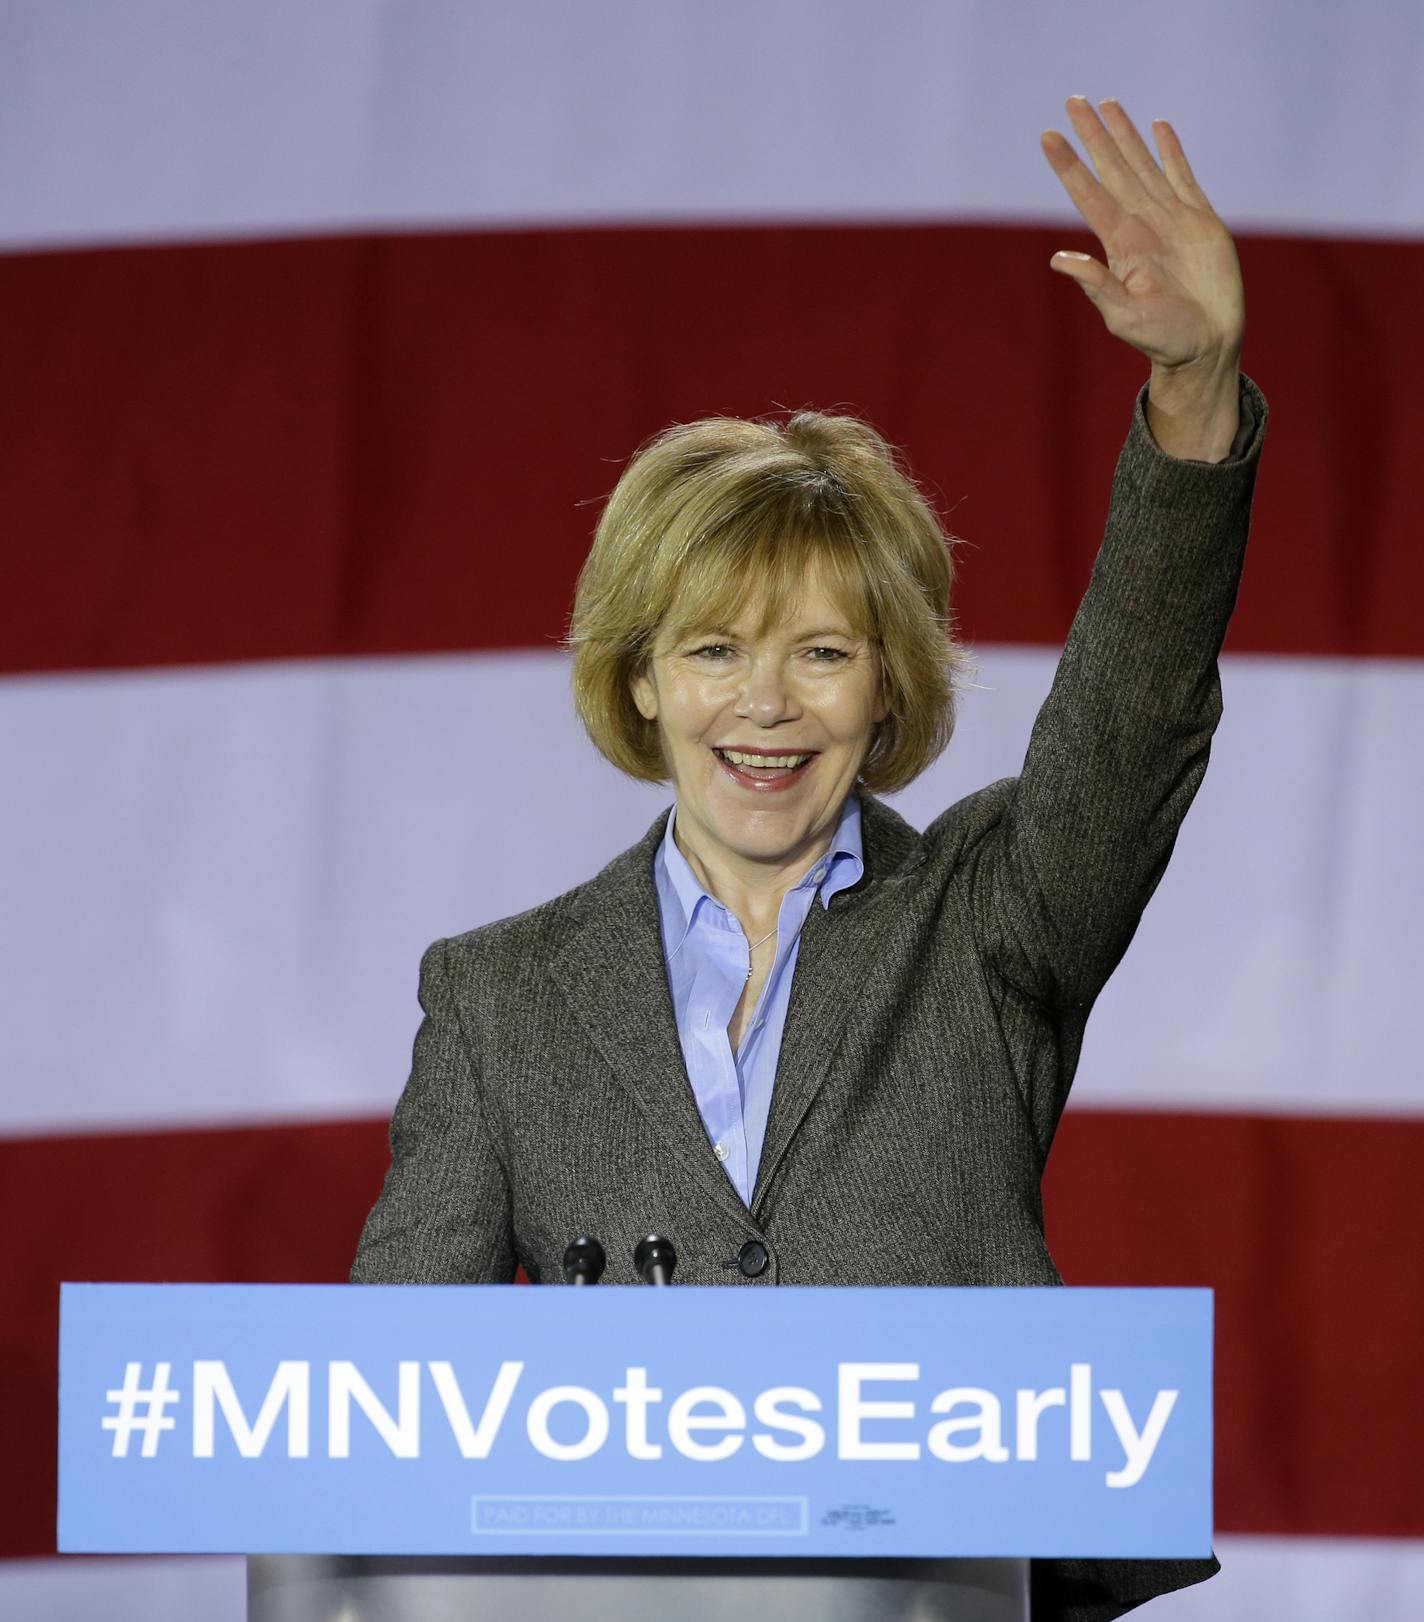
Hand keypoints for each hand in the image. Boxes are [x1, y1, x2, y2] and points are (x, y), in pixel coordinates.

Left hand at [1040, 97, 1244, 373]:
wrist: (1207, 346)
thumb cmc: (1162, 339)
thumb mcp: (1123, 316)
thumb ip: (1096, 285)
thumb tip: (1058, 260)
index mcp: (1121, 244)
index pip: (1088, 194)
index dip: (1069, 165)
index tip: (1046, 137)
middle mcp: (1141, 225)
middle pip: (1113, 168)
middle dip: (1093, 135)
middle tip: (1072, 100)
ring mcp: (1171, 219)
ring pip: (1143, 164)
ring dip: (1125, 134)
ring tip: (1107, 103)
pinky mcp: (1201, 222)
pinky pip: (1183, 177)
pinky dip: (1171, 152)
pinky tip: (1158, 128)